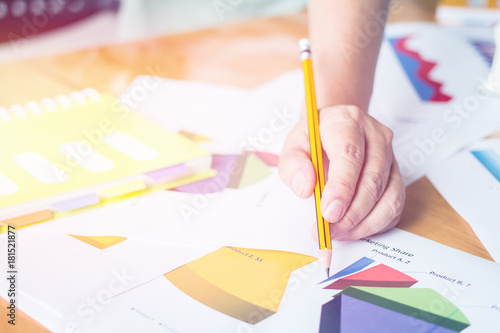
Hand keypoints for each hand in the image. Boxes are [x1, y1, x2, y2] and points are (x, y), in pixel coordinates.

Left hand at [279, 105, 404, 240]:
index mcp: (347, 122)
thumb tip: (305, 188)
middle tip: (330, 231)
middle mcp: (376, 136)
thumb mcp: (294, 145)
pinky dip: (376, 223)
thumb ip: (293, 165)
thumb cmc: (315, 138)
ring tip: (340, 233)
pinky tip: (354, 229)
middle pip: (372, 179)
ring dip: (365, 222)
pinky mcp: (396, 175)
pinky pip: (395, 205)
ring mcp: (391, 156)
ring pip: (389, 196)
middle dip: (351, 213)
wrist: (335, 128)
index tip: (328, 213)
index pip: (350, 155)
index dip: (341, 188)